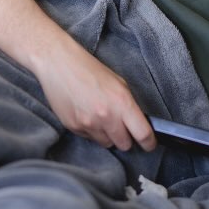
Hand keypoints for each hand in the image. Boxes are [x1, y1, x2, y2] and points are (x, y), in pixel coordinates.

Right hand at [32, 43, 156, 151]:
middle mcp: (107, 116)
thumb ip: (128, 105)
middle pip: (124, 145)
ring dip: (107, 135)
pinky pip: (89, 138)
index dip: (149, 142)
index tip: (149, 144)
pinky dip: (91, 130)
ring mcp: (89, 124)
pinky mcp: (74, 127)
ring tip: (100, 116)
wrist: (59, 63)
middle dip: (126, 138)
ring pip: (106, 143)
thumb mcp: (118, 83)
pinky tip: (86, 113)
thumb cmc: (89, 69)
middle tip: (121, 127)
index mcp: (122, 103)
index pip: (142, 134)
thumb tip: (137, 123)